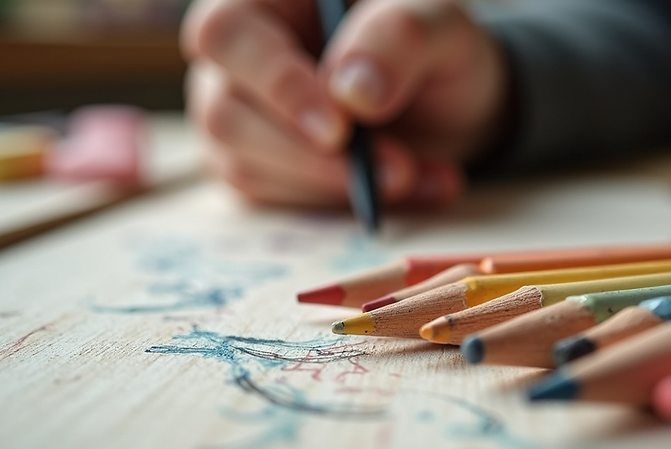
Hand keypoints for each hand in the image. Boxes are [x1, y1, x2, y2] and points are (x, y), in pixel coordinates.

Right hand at [181, 0, 507, 208]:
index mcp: (265, 1)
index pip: (226, 34)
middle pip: (224, 113)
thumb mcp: (439, 25)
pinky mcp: (258, 170)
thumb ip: (400, 38)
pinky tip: (416, 187)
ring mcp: (240, 118)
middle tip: (392, 168)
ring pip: (246, 167)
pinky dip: (347, 206)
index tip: (340, 128)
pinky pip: (277, 203)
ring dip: (335, 184)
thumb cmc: (431, 44)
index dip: (275, 83)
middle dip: (308, 154)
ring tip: (414, 174)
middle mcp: (235, 59)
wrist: (447, 101)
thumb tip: (353, 94)